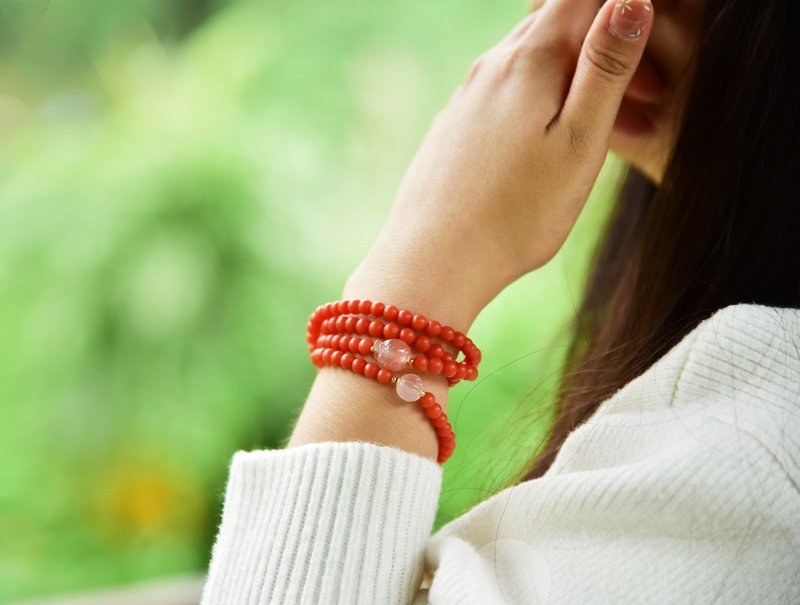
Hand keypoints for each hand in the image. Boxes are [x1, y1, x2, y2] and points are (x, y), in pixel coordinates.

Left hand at [292, 0, 654, 459]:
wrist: (432, 262)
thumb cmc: (516, 214)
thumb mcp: (579, 141)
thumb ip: (605, 67)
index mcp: (528, 61)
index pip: (581, 0)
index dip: (623, 11)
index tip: (646, 54)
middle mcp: (491, 67)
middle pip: (557, 27)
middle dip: (605, 50)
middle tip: (651, 98)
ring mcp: (466, 98)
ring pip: (532, 66)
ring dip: (576, 84)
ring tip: (611, 133)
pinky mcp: (453, 128)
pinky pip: (505, 98)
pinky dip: (541, 108)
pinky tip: (553, 148)